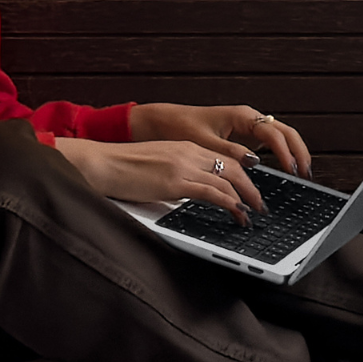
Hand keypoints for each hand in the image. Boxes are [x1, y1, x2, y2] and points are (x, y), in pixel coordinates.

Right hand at [54, 137, 264, 224]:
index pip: (224, 158)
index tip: (250, 189)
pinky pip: (212, 193)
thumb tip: (189, 193)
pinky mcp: (175, 182)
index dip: (242, 175)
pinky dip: (230, 204)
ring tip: (252, 213)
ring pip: (228, 180)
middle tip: (259, 204)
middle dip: (251, 187)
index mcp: (185, 147)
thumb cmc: (122, 167)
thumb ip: (176, 173)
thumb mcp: (157, 165)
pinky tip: (237, 214)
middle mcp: (189, 153)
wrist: (102, 162)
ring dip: (245, 198)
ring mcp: (183, 166)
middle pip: (233, 167)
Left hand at [127, 102, 311, 178]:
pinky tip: (286, 168)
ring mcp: (249, 124)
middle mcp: (249, 117)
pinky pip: (271, 141)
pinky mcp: (245, 133)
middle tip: (307, 173)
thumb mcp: (205, 143)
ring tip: (302, 172)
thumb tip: (255, 162)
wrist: (166, 121)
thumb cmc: (182, 127)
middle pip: (285, 131)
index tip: (292, 170)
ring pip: (281, 135)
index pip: (273, 133)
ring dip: (293, 151)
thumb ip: (230, 152)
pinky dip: (282, 152)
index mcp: (241, 116)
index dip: (285, 152)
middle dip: (299, 151)